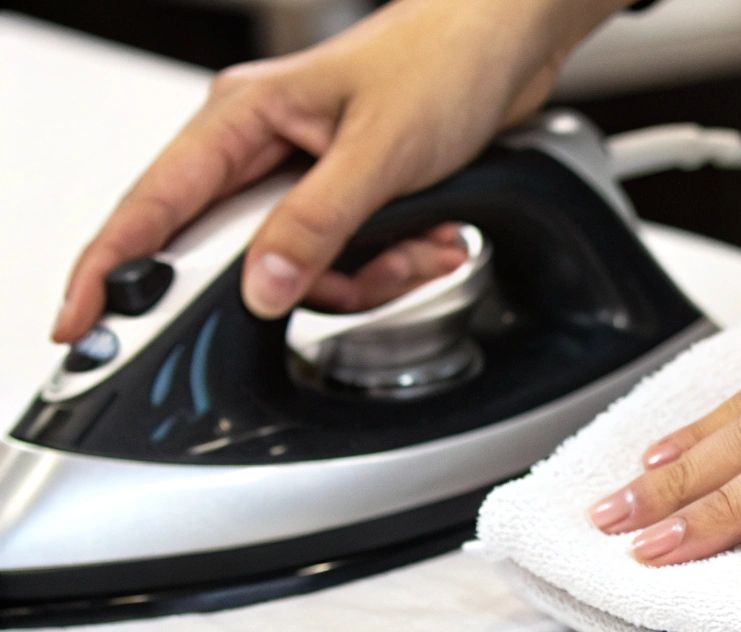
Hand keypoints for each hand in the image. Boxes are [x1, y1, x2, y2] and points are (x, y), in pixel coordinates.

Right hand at [52, 0, 626, 339]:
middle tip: (358, 281)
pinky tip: (435, 238)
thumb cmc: (441, 63)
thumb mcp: (378, 153)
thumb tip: (261, 287)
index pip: (152, 205)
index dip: (110, 269)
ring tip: (422, 244)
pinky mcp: (348, 192)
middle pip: (239, 254)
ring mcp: (304, 171)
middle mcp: (261, 145)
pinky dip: (394, 261)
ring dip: (369, 274)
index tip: (80, 323)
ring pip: (303, 268)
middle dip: (312, 281)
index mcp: (240, 119)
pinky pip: (348, 258)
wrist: (506, 45)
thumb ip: (317, 224)